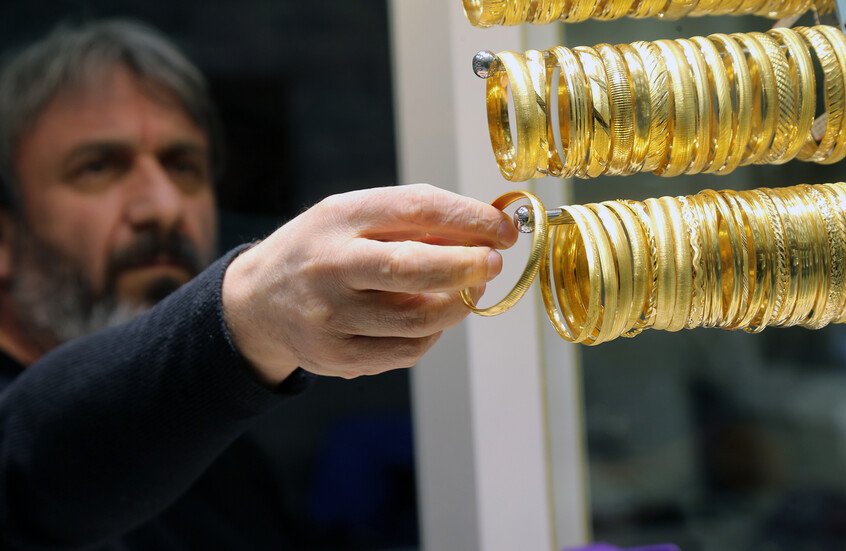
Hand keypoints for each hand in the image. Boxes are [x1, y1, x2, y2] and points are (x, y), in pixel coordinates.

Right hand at [221, 184, 517, 382]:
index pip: (415, 209)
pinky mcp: (337, 357)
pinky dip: (432, 334)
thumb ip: (410, 221)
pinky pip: (407, 351)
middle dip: (467, 266)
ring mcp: (331, 317)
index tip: (503, 228)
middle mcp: (330, 266)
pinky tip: (430, 318)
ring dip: (457, 304)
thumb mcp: (350, 218)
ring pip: (418, 319)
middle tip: (494, 263)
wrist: (255, 303)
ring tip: (465, 290)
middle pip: (413, 268)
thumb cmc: (320, 251)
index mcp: (338, 218)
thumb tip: (484, 232)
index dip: (469, 218)